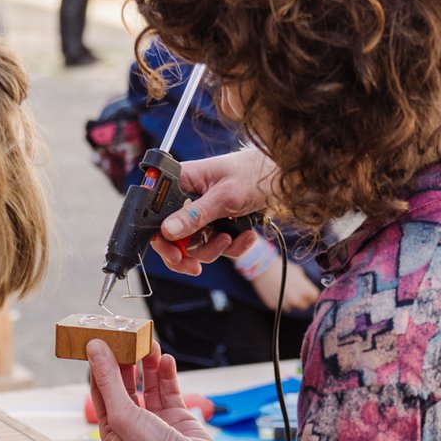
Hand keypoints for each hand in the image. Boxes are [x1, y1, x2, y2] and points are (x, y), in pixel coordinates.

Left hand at [86, 342, 226, 440]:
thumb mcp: (124, 413)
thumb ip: (109, 379)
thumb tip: (94, 349)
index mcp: (112, 430)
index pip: (101, 390)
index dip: (100, 365)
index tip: (101, 341)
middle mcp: (132, 425)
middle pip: (124, 385)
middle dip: (125, 361)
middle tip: (127, 337)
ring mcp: (155, 420)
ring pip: (148, 385)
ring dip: (147, 364)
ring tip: (149, 343)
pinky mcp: (176, 416)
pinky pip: (168, 390)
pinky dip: (166, 374)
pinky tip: (166, 360)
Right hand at [149, 148, 279, 274]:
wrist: (285, 179)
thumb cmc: (255, 174)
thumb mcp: (225, 197)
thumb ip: (195, 215)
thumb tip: (167, 230)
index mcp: (181, 182)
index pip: (155, 213)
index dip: (160, 237)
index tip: (173, 254)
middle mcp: (187, 198)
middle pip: (172, 236)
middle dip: (188, 252)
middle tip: (194, 266)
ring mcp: (203, 213)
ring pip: (195, 245)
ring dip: (214, 249)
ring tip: (231, 237)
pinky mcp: (218, 224)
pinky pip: (216, 246)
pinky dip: (232, 247)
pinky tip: (246, 236)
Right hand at [252, 260, 317, 313]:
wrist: (263, 268)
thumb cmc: (282, 267)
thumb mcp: (298, 272)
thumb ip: (305, 283)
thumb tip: (307, 288)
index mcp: (306, 291)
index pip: (314, 298)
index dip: (310, 294)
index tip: (306, 291)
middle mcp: (297, 300)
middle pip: (304, 305)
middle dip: (301, 299)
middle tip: (294, 291)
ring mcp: (285, 304)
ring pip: (291, 307)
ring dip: (289, 301)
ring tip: (282, 289)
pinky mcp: (274, 306)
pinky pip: (280, 306)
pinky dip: (279, 300)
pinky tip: (275, 291)